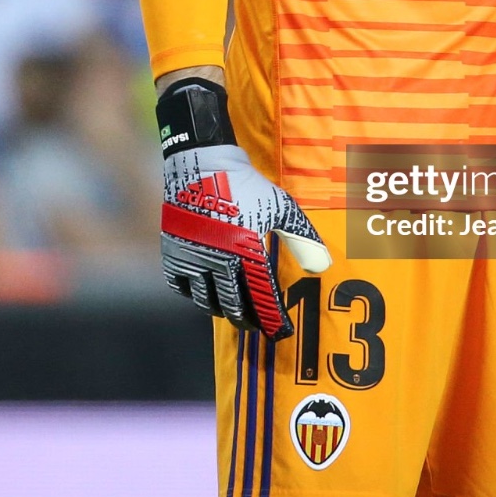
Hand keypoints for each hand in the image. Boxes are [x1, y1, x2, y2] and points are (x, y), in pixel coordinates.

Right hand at [157, 79, 329, 335]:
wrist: (202, 164)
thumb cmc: (246, 185)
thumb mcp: (282, 208)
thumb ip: (302, 239)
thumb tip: (321, 268)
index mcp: (246, 252)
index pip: (262, 298)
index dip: (273, 319)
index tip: (283, 332)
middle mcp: (217, 261)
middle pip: (233, 307)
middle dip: (249, 320)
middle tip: (259, 325)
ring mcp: (192, 259)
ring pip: (207, 301)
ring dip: (223, 309)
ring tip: (234, 310)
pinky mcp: (173, 252)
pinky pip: (182, 286)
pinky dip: (195, 294)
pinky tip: (207, 291)